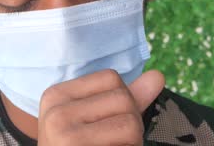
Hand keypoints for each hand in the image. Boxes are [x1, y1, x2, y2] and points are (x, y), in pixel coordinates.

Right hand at [38, 69, 164, 145]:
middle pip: (122, 98)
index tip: (104, 125)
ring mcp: (64, 135)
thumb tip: (158, 75)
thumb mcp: (97, 121)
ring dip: (132, 141)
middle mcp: (55, 111)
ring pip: (130, 122)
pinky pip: (129, 144)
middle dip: (130, 122)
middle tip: (111, 143)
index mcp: (56, 96)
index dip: (121, 101)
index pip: (110, 78)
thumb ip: (127, 99)